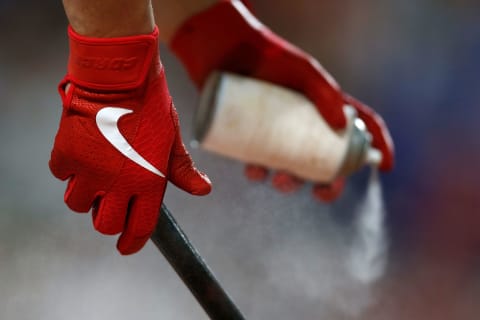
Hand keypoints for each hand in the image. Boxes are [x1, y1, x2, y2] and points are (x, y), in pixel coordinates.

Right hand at [49, 27, 210, 253]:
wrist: (119, 75)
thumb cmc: (151, 105)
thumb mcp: (172, 139)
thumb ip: (183, 170)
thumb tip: (202, 190)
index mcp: (147, 182)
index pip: (139, 228)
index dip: (132, 242)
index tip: (126, 246)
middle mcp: (116, 182)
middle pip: (104, 225)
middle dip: (107, 220)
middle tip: (111, 205)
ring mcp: (88, 169)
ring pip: (77, 204)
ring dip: (85, 195)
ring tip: (96, 177)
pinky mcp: (66, 153)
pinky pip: (61, 175)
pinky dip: (69, 170)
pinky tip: (82, 156)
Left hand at [170, 0, 392, 200]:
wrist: (225, 51)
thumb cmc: (269, 56)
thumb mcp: (303, 71)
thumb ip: (325, 93)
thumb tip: (343, 128)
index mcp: (326, 107)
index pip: (360, 127)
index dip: (377, 145)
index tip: (384, 166)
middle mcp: (305, 124)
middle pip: (325, 160)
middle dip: (327, 184)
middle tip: (319, 192)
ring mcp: (279, 131)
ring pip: (291, 167)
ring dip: (290, 183)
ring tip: (279, 179)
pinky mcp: (252, 135)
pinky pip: (259, 162)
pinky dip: (259, 173)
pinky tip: (254, 171)